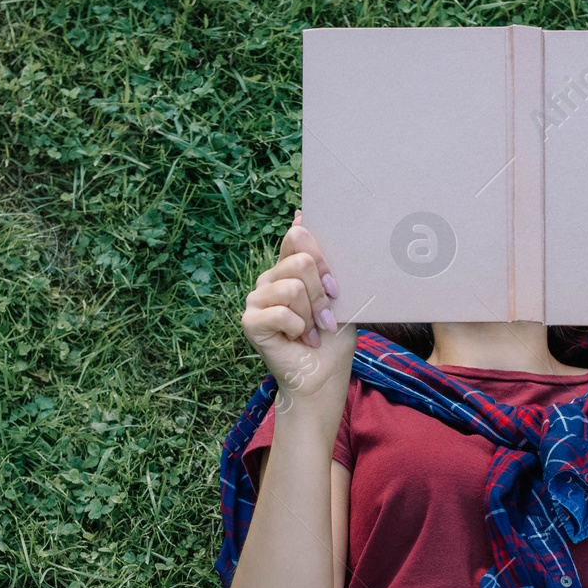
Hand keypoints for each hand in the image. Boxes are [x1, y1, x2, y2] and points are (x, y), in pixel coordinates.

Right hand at [240, 209, 355, 404]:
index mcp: (288, 268)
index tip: (335, 285)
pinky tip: (298, 339)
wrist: (324, 376)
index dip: (320, 256)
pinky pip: (281, 311)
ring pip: (293, 287)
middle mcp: (269, 278)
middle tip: (326, 318)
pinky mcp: (249, 321)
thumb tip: (302, 212)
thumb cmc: (332, 337)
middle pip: (301, 261)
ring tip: (313, 332)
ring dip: (312, 315)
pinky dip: (298, 328)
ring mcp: (256, 298)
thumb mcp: (337, 294)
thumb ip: (322, 259)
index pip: (296, 236)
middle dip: (322, 294)